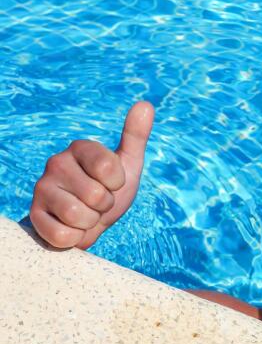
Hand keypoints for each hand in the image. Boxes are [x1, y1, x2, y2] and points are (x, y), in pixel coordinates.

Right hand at [29, 102, 154, 249]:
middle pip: (96, 195)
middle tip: (98, 202)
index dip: (117, 184)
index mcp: (80, 147)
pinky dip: (75, 238)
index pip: (109, 168)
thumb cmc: (109, 188)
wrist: (88, 220)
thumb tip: (146, 105)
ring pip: (78, 216)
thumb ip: (136, 135)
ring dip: (90, 222)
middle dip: (104, 206)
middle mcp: (56, 162)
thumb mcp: (128, 163)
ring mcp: (42, 188)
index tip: (113, 183)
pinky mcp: (34, 216)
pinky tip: (72, 227)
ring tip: (86, 214)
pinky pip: (63, 236)